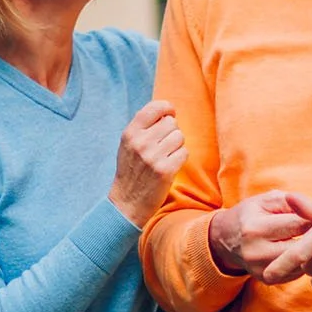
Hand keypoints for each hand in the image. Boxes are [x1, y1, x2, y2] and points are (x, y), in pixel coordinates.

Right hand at [109, 100, 187, 226]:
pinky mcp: (165, 170)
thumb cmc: (131, 171)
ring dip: (177, 146)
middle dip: (171, 132)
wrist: (127, 203)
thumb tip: (167, 111)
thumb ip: (143, 127)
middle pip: (171, 123)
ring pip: (180, 137)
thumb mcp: (128, 145)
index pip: (154, 108)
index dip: (167, 108)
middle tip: (164, 145)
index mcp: (130, 134)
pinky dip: (180, 158)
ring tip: (165, 156)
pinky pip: (184, 152)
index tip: (170, 114)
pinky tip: (170, 165)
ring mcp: (153, 157)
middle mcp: (140, 143)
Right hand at [207, 190, 311, 278]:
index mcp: (255, 228)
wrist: (227, 239)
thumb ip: (290, 202)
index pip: (296, 224)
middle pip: (300, 247)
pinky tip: (307, 253)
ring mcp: (261, 269)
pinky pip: (295, 273)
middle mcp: (256, 252)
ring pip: (300, 263)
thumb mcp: (266, 200)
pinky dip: (303, 263)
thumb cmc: (251, 214)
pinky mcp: (266, 279)